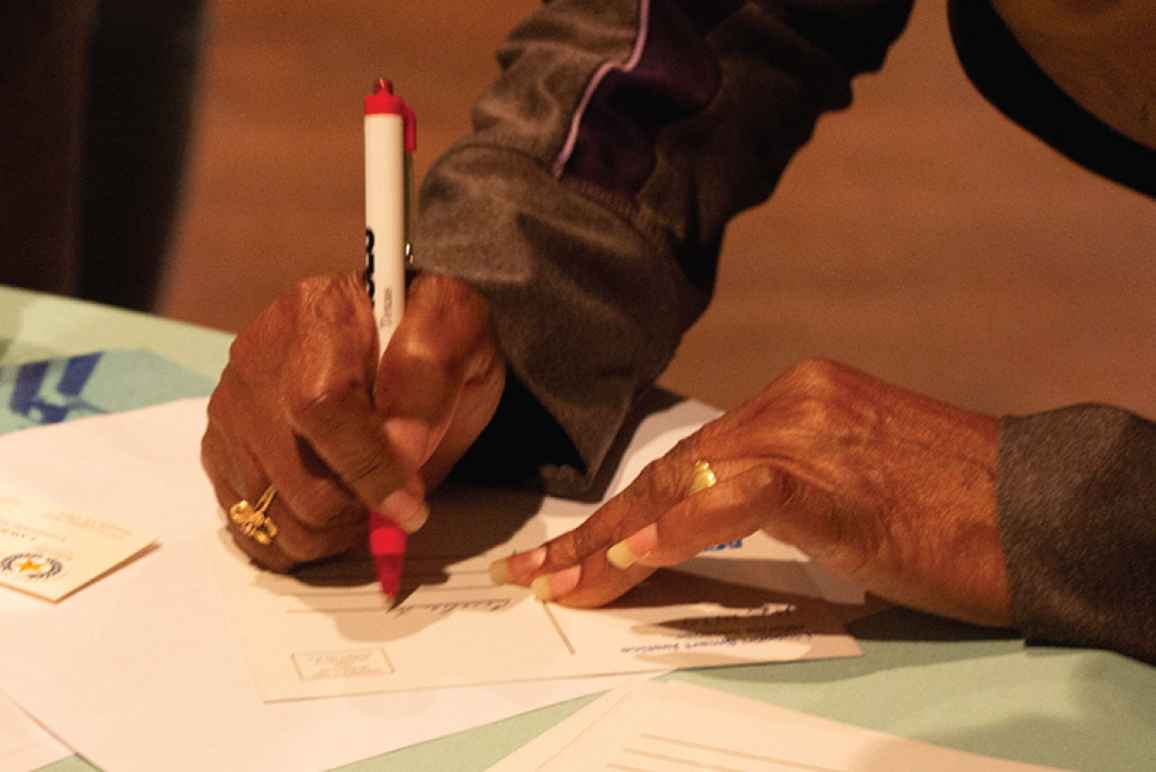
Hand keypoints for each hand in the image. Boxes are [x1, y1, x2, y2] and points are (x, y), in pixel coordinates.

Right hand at [202, 271, 504, 570]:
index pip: (322, 406)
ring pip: (268, 511)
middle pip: (293, 477)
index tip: (410, 507)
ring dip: (329, 532)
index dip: (367, 470)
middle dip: (356, 510)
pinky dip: (294, 537)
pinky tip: (331, 515)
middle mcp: (258, 357)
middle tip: (397, 502)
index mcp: (320, 314)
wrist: (400, 328)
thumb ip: (430, 382)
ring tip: (366, 504)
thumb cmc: (433, 334)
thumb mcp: (458, 335)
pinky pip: (247, 519)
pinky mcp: (220, 442)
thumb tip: (400, 453)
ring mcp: (231, 404)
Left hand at [490, 359, 1011, 627]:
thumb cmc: (954, 509)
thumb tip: (709, 518)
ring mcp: (809, 435)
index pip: (686, 461)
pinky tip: (630, 560)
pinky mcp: (830, 478)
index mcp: (796, 399)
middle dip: (594, 533)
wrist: (1041, 508)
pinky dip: (677, 531)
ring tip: (559, 586)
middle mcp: (791, 402)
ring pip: (682, 485)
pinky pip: (734, 499)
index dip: (621, 513)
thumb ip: (780, 487)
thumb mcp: (851, 487)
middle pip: (667, 472)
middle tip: (534, 574)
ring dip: (612, 544)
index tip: (572, 553)